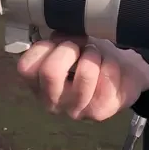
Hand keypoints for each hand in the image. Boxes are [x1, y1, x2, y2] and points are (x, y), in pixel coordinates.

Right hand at [16, 31, 148, 121]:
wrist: (122, 73)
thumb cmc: (91, 56)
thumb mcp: (72, 43)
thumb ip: (61, 38)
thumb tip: (61, 36)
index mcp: (38, 84)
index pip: (26, 67)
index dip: (44, 47)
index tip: (60, 43)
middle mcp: (52, 102)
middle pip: (50, 71)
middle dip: (70, 49)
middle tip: (80, 47)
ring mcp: (75, 110)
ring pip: (85, 73)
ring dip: (93, 54)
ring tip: (96, 55)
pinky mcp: (99, 112)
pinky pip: (107, 76)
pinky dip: (111, 63)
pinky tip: (109, 67)